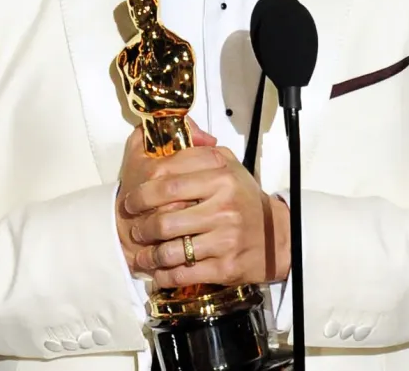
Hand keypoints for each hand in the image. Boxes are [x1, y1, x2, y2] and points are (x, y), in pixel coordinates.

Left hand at [123, 146, 290, 288]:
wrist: (277, 236)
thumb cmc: (244, 198)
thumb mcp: (228, 164)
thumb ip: (199, 148)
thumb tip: (174, 132)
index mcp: (221, 176)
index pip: (169, 180)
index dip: (143, 191)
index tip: (131, 200)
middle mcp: (224, 206)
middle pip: (165, 218)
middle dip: (141, 226)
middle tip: (135, 229)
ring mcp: (225, 238)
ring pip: (171, 250)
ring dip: (149, 255)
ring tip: (142, 254)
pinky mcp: (226, 266)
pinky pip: (184, 274)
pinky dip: (164, 276)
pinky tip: (158, 273)